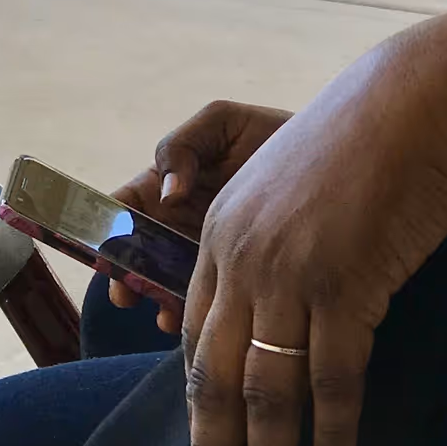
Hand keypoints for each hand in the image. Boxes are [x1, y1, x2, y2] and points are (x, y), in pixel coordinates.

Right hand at [107, 100, 291, 326]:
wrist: (338, 157)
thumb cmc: (272, 134)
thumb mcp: (221, 123)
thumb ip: (181, 146)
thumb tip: (167, 194)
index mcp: (167, 184)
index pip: (124, 209)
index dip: (107, 232)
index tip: (108, 255)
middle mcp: (179, 222)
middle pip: (138, 255)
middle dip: (127, 278)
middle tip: (128, 295)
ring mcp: (205, 253)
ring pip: (166, 284)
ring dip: (157, 302)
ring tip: (165, 314)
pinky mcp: (235, 277)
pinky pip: (207, 300)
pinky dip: (195, 314)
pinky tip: (195, 321)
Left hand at [182, 28, 446, 445]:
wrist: (417, 103)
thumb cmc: (364, 148)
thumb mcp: (295, 194)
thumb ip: (273, 252)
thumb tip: (277, 322)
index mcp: (220, 235)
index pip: (197, 338)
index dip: (198, 405)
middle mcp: (241, 257)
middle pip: (214, 374)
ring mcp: (288, 270)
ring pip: (267, 385)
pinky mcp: (342, 280)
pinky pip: (331, 375)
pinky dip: (330, 429)